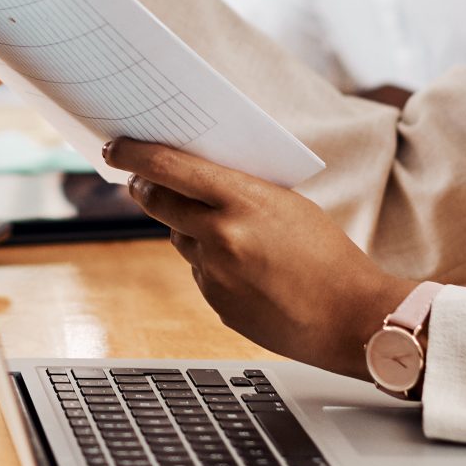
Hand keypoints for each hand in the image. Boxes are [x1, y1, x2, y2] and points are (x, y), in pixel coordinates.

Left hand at [104, 137, 413, 380]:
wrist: (350, 317)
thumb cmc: (328, 254)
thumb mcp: (286, 204)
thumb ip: (238, 191)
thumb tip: (192, 179)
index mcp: (242, 200)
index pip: (170, 168)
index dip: (134, 155)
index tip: (115, 148)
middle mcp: (221, 236)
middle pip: (158, 203)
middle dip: (144, 188)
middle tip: (137, 180)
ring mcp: (215, 274)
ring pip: (180, 239)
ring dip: (187, 229)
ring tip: (227, 232)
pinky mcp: (216, 304)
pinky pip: (201, 273)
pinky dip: (212, 265)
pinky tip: (247, 271)